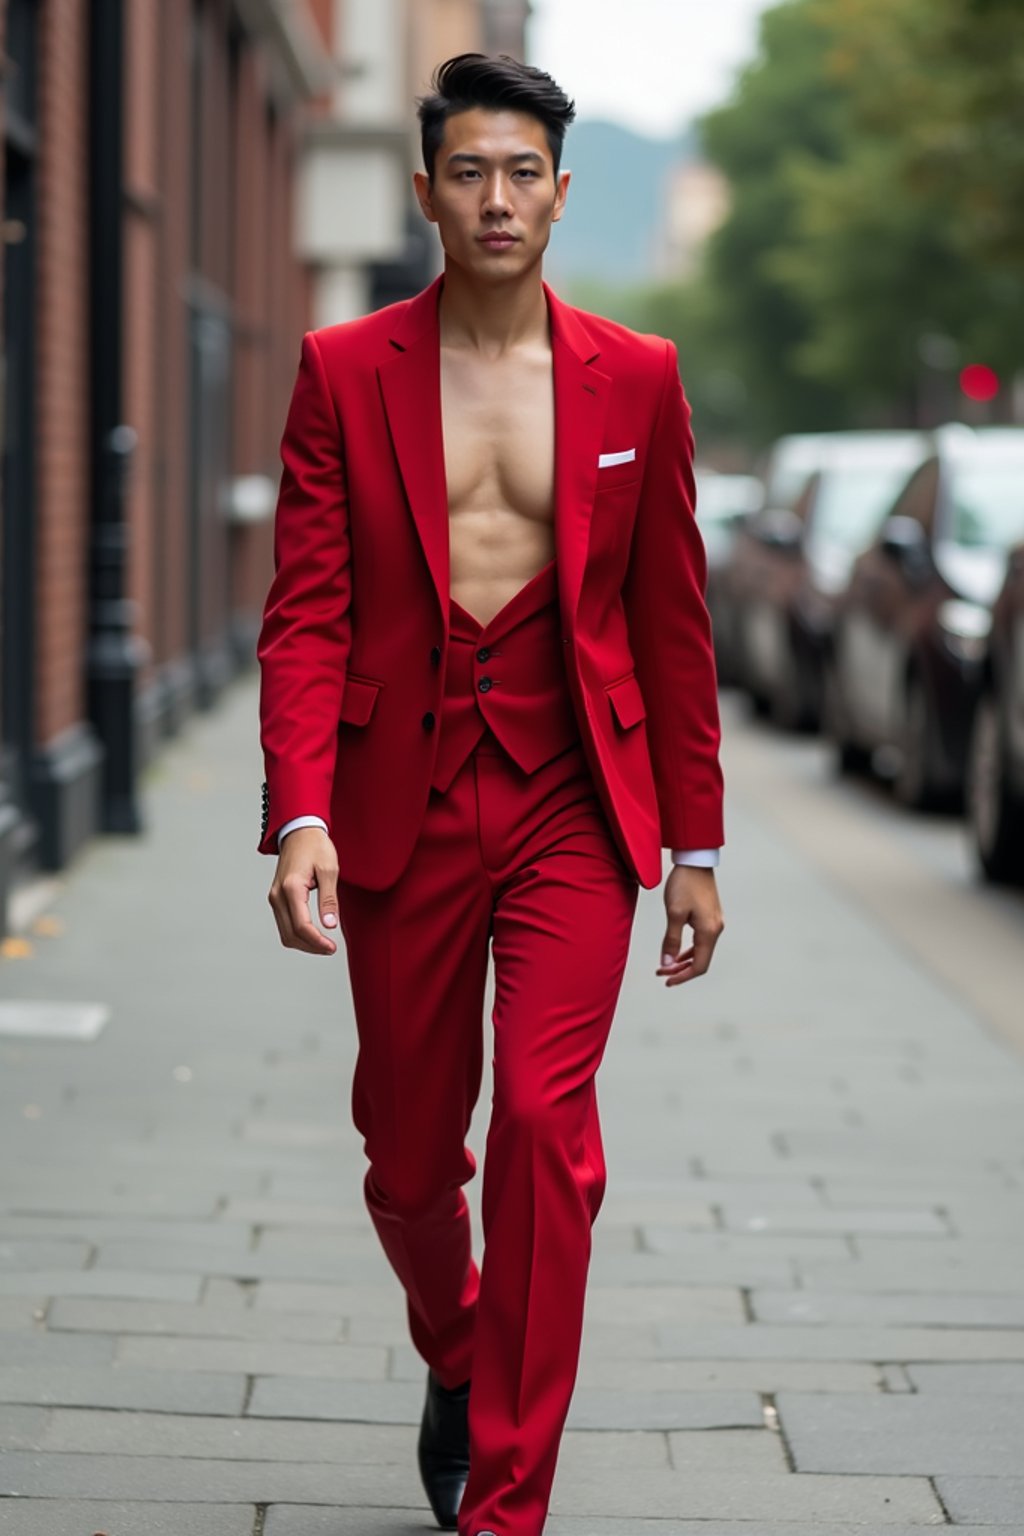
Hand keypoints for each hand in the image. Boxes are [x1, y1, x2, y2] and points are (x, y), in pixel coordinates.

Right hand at [268, 827, 339, 955]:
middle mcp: (277, 895)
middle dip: (311, 947)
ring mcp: (274, 897)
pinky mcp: (276, 898)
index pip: (301, 926)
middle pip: (291, 935)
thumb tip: (329, 925)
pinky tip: (313, 934)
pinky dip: (298, 934)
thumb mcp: (329, 870)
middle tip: (330, 949)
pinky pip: (284, 924)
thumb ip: (329, 899)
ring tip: (324, 945)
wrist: (299, 831)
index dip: (317, 942)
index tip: (332, 948)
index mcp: (291, 888)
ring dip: (304, 944)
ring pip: (285, 933)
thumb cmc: (315, 846)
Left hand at [656, 866, 723, 986]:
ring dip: (683, 960)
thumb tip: (667, 964)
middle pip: (701, 960)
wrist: (695, 861)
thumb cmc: (685, 884)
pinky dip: (689, 949)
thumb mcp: (674, 913)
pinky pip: (701, 940)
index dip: (683, 977)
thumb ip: (670, 940)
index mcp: (709, 931)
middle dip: (681, 970)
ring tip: (666, 965)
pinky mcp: (710, 917)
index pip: (699, 965)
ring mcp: (715, 923)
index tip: (666, 980)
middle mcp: (716, 929)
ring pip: (701, 951)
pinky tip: (676, 951)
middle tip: (661, 972)